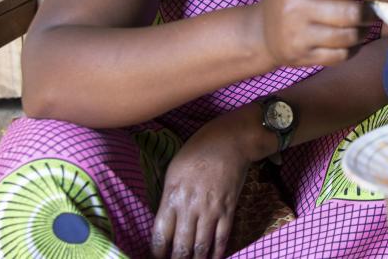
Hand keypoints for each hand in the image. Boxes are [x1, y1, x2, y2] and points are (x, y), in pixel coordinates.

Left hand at [151, 112, 254, 258]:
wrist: (230, 141)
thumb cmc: (197, 151)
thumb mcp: (174, 171)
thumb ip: (169, 197)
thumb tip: (166, 219)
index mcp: (172, 197)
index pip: (160, 235)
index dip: (158, 253)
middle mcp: (190, 207)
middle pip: (181, 246)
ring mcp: (210, 210)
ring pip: (201, 245)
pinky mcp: (228, 209)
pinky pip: (222, 236)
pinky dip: (218, 252)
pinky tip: (214, 258)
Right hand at [251, 0, 387, 68]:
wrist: (259, 32)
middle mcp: (298, 9)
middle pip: (350, 14)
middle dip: (371, 14)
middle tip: (375, 12)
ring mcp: (299, 36)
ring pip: (348, 38)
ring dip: (363, 32)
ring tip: (361, 26)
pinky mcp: (302, 57)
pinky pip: (339, 56)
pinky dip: (352, 50)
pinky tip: (348, 42)